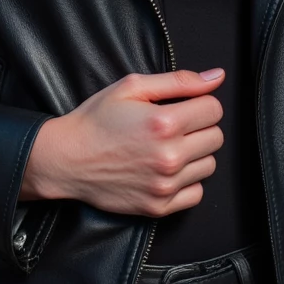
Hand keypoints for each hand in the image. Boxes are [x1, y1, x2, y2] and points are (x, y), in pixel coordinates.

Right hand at [20, 68, 224, 215]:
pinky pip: (196, 192)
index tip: (182, 107)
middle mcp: (169, 156)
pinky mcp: (159, 206)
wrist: (67, 158)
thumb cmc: (96, 120)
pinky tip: (166, 170)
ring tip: (167, 148)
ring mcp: (165, 184)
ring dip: (194, 155)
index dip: (199, 104)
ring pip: (209, 164)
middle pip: (216, 137)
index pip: (214, 109)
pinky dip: (186, 181)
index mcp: (164, 122)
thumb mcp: (132, 87)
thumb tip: (217, 77)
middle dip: (198, 127)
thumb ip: (179, 81)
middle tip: (173, 127)